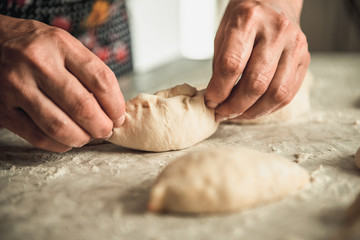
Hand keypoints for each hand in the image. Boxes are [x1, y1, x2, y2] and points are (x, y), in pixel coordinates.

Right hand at [0, 16, 125, 151]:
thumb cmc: (35, 46)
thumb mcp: (63, 44)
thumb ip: (87, 70)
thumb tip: (112, 108)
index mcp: (60, 44)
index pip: (101, 80)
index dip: (116, 105)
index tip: (119, 116)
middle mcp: (38, 63)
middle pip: (82, 106)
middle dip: (102, 126)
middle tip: (106, 130)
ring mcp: (17, 86)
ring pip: (60, 126)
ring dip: (82, 138)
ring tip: (88, 136)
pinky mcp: (3, 109)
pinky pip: (37, 136)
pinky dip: (59, 144)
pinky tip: (67, 140)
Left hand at [206, 0, 309, 120]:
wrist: (274, 1)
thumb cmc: (245, 19)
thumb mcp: (224, 33)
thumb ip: (220, 65)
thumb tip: (216, 99)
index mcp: (249, 20)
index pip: (232, 64)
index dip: (219, 90)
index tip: (210, 101)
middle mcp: (276, 31)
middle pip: (256, 83)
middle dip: (235, 106)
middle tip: (222, 113)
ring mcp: (295, 45)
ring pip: (276, 93)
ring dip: (253, 112)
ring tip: (237, 115)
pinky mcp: (305, 59)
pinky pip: (288, 93)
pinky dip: (269, 108)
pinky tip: (254, 109)